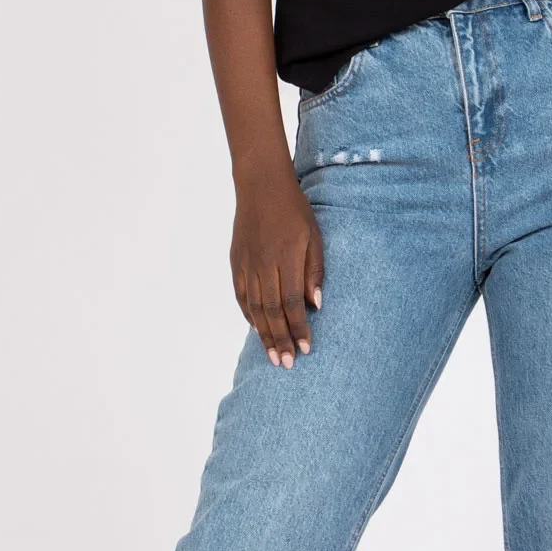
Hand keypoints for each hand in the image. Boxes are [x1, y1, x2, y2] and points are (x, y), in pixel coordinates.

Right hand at [231, 172, 323, 368]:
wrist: (260, 185)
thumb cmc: (294, 210)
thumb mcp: (314, 236)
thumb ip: (314, 270)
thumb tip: (315, 304)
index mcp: (286, 258)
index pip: (292, 302)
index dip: (299, 328)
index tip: (306, 349)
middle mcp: (264, 264)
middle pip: (272, 311)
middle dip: (280, 340)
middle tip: (286, 364)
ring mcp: (247, 264)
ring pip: (254, 307)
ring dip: (264, 334)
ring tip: (271, 355)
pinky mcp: (236, 261)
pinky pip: (241, 295)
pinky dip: (248, 314)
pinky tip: (256, 329)